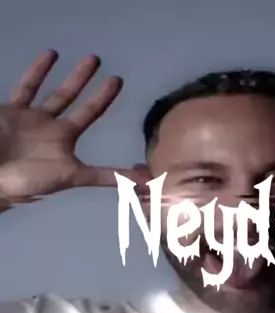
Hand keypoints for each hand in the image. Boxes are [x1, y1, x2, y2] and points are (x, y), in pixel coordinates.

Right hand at [0, 50, 149, 203]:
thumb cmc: (30, 177)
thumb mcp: (74, 177)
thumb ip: (108, 177)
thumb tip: (146, 182)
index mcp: (67, 146)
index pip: (92, 120)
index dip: (106, 107)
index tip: (121, 97)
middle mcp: (54, 132)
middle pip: (82, 109)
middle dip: (99, 94)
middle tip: (117, 79)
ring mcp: (34, 120)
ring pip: (58, 95)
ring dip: (76, 78)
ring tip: (93, 60)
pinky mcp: (13, 110)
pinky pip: (26, 88)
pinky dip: (37, 72)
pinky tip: (51, 55)